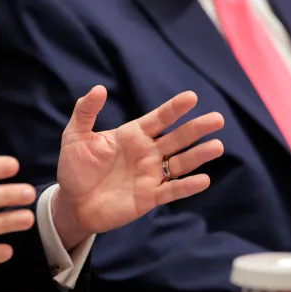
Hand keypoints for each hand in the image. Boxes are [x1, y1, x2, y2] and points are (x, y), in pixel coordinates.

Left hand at [52, 88, 223, 246]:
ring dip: (198, 155)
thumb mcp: (75, 135)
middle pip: (177, 138)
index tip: (192, 97)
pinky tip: (203, 179)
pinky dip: (187, 186)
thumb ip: (86, 112)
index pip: (158, 118)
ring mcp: (150, 175)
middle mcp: (146, 153)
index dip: (174, 108)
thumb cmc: (75, 167)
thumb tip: (99, 88)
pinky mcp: (149, 197)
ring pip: (180, 163)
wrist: (72, 203)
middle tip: (218, 119)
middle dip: (196, 128)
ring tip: (217, 146)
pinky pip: (172, 191)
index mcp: (132, 135)